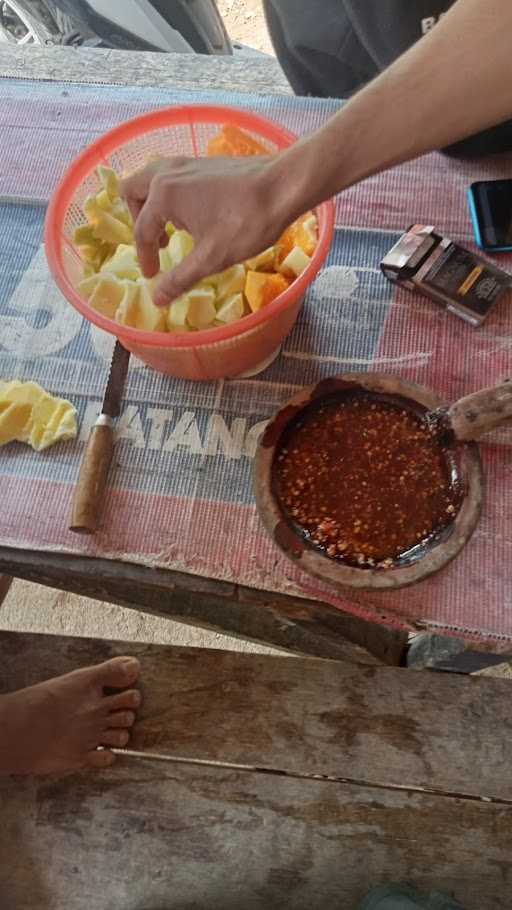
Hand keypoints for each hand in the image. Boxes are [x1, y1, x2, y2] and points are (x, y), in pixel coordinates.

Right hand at [121, 155, 290, 305]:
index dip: (146, 258)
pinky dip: (170, 196)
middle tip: (156, 244)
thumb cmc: (247, 222)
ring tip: (172, 230)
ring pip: (150, 180)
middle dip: (137, 220)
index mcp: (163, 195)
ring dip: (152, 206)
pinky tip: (194, 216)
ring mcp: (185, 163)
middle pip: (132, 192)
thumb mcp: (211, 258)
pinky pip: (171, 177)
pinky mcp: (202, 162)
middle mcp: (167, 172)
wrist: (283, 186)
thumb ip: (180, 278)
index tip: (153, 276)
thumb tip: (156, 299)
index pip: (142, 231)